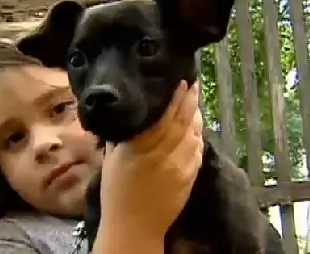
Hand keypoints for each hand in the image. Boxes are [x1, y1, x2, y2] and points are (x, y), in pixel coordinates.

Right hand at [98, 81, 202, 240]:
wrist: (134, 227)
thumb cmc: (117, 192)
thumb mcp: (111, 161)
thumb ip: (120, 137)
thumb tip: (128, 116)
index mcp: (139, 150)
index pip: (163, 118)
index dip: (175, 99)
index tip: (182, 83)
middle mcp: (162, 155)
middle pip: (182, 122)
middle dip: (190, 101)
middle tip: (194, 85)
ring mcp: (180, 167)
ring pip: (194, 135)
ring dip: (196, 117)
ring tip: (195, 103)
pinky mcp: (190, 178)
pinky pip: (198, 151)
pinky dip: (198, 136)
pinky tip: (196, 127)